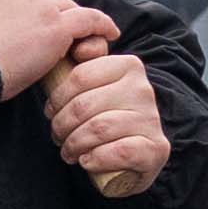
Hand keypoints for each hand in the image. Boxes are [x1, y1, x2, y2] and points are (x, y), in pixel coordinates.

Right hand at [0, 0, 111, 102]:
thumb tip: (10, 23)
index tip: (49, 10)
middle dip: (62, 17)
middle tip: (59, 42)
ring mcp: (44, 4)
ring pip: (75, 11)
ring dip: (78, 29)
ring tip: (77, 48)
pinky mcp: (58, 27)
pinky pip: (91, 21)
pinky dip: (102, 27)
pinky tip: (109, 34)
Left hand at [45, 45, 169, 193]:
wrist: (133, 157)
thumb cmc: (105, 119)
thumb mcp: (93, 89)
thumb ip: (82, 66)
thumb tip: (81, 47)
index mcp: (129, 66)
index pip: (80, 76)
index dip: (58, 98)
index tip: (51, 111)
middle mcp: (143, 89)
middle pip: (85, 105)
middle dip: (62, 125)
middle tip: (57, 136)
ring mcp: (152, 119)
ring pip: (98, 128)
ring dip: (74, 144)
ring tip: (68, 151)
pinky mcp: (156, 148)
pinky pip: (118, 152)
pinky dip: (96, 159)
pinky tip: (87, 161)